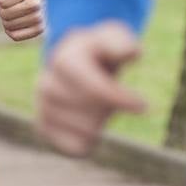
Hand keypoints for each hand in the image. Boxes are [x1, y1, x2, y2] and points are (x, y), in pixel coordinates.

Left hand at [0, 0, 44, 41]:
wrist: (46, 1)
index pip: (1, 1)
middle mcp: (36, 4)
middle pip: (3, 14)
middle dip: (3, 10)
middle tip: (12, 5)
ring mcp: (39, 18)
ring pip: (8, 25)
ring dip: (7, 21)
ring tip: (16, 13)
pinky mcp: (39, 30)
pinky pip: (15, 35)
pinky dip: (12, 31)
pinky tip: (18, 23)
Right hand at [37, 21, 146, 155]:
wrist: (73, 61)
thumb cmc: (100, 50)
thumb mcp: (113, 37)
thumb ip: (122, 42)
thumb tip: (131, 53)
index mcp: (64, 59)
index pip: (93, 88)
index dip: (119, 98)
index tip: (142, 105)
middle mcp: (47, 84)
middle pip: (92, 112)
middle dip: (111, 107)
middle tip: (116, 97)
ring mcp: (43, 107)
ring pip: (86, 131)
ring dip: (101, 121)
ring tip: (97, 104)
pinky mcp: (44, 128)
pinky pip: (76, 148)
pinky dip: (90, 140)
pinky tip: (89, 121)